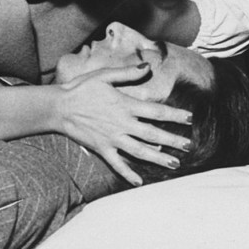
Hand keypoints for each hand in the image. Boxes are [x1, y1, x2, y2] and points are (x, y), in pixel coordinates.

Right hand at [56, 64, 192, 185]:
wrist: (59, 107)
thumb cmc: (81, 88)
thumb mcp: (104, 75)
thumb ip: (127, 73)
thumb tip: (147, 67)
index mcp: (125, 105)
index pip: (156, 111)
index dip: (174, 115)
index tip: (190, 118)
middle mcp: (122, 124)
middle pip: (153, 134)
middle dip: (173, 140)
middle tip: (190, 146)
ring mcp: (112, 138)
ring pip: (140, 151)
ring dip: (158, 158)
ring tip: (175, 164)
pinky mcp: (102, 149)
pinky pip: (117, 164)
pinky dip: (128, 174)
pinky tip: (139, 182)